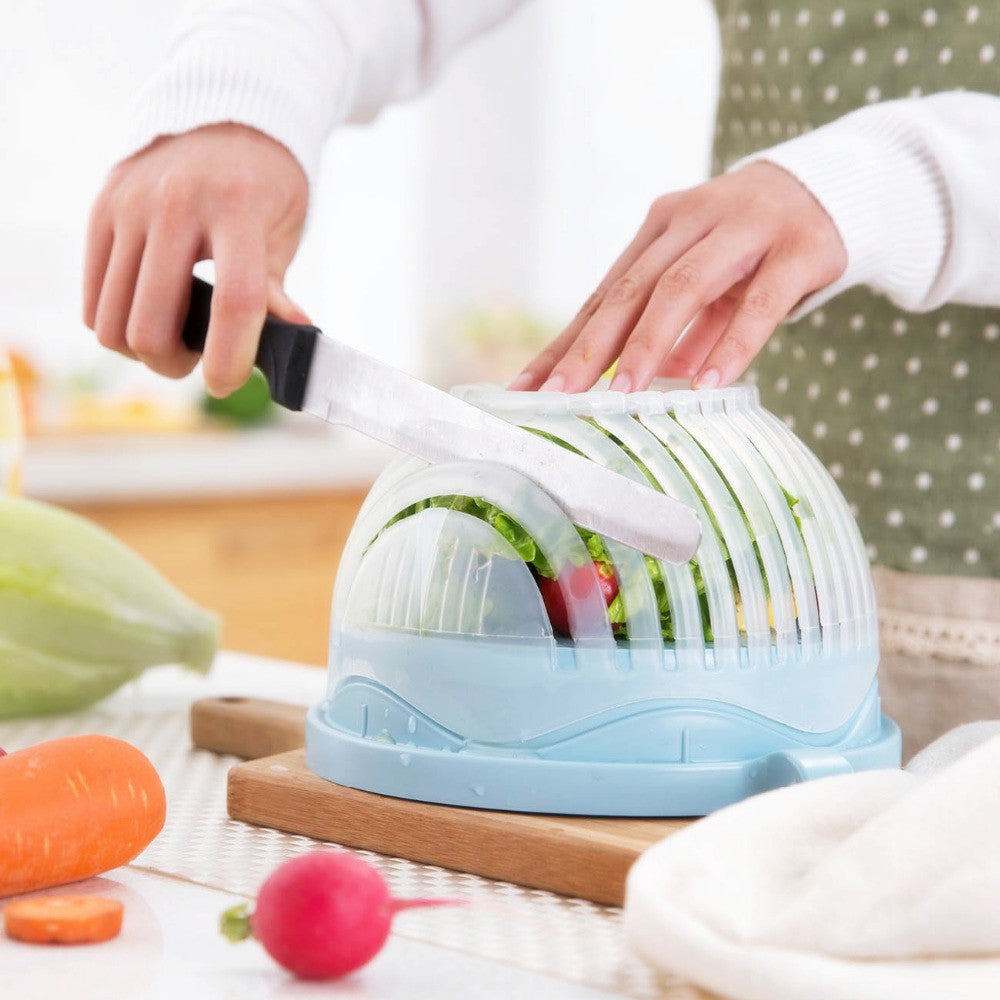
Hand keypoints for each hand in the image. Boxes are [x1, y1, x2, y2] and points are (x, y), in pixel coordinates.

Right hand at [83, 123, 308, 396]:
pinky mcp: (101, 212)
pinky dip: (116, 327)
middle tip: (198, 363)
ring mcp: (130, 206)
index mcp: (237, 207)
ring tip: (174, 342)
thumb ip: (276, 289)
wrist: (221, 116)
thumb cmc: (264, 183)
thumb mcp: (284, 228)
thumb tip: (290, 340)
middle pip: (154, 324)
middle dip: (176, 365)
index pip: (234, 302)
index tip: (227, 382)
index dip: (230, 358)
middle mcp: (175, 204)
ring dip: (143, 352)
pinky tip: (148, 316)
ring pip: (113, 321)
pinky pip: (92, 300)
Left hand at [509, 161, 846, 393]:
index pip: (603, 295)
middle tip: (559, 396)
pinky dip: (732, 345)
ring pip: (684, 287)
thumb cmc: (755, 245)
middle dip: (590, 347)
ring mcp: (744, 229)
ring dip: (649, 344)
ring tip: (622, 394)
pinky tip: (709, 385)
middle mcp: (692, 222)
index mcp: (659, 231)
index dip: (564, 343)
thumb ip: (676, 331)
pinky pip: (760, 302)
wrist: (835, 185)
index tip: (528, 387)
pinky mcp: (797, 248)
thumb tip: (641, 388)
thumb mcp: (707, 282)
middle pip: (631, 290)